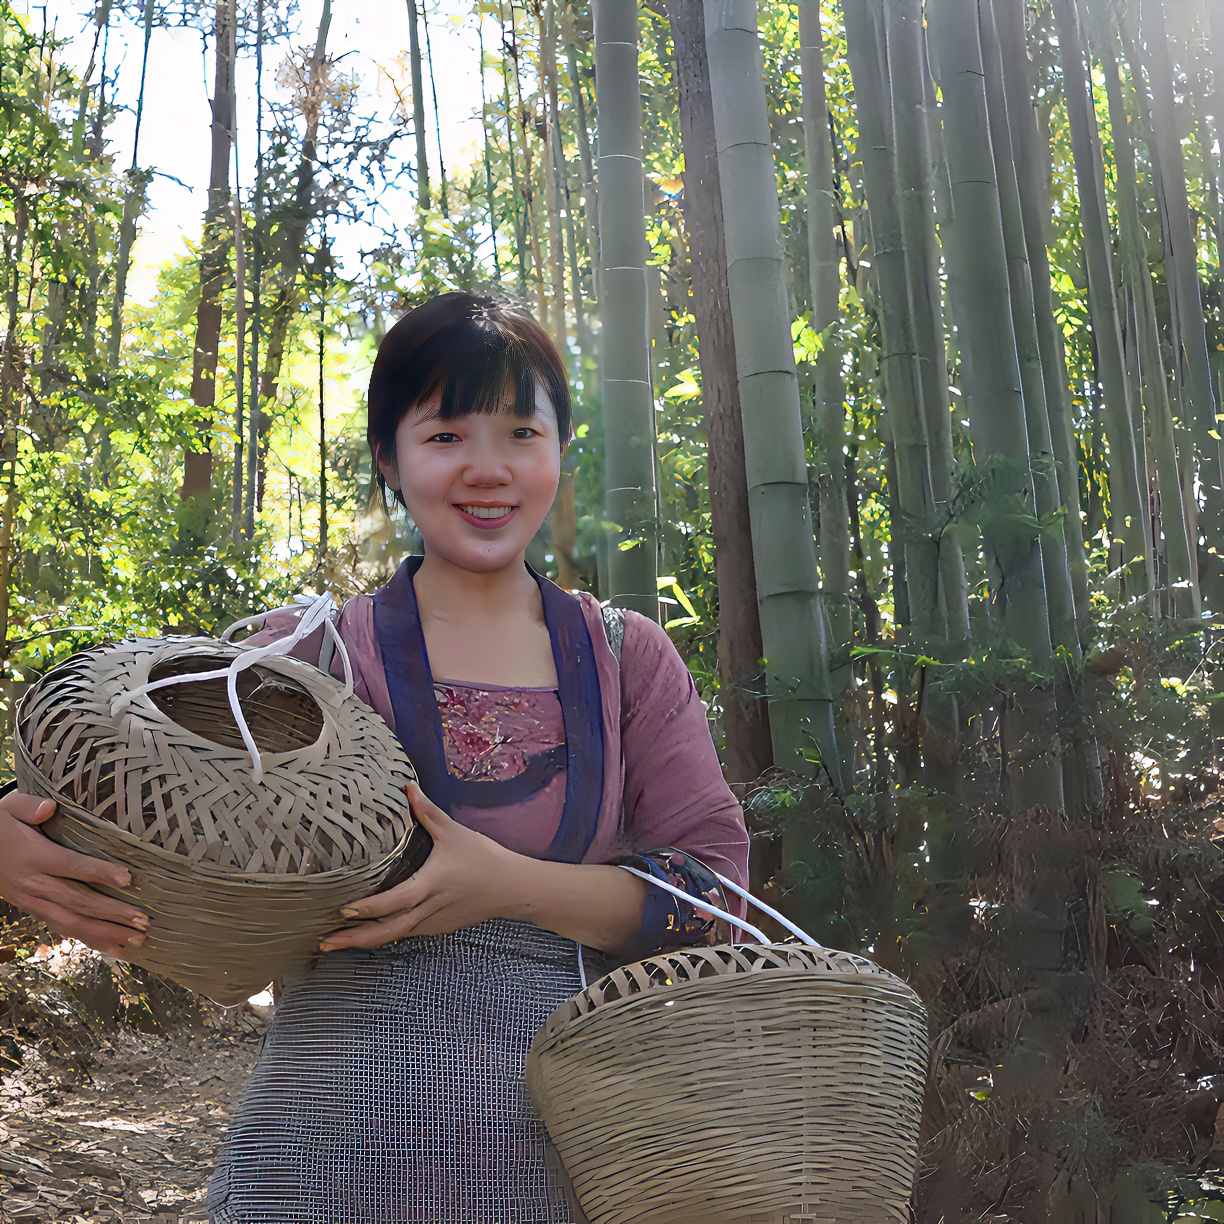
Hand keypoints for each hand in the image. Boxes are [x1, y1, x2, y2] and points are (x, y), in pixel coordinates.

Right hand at [0, 792, 148, 957]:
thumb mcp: (9, 808)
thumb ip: (29, 806)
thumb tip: (49, 808)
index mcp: (33, 856)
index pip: (71, 866)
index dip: (100, 873)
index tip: (129, 879)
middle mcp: (33, 883)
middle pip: (76, 901)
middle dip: (111, 913)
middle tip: (143, 921)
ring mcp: (31, 900)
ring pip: (70, 922)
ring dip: (104, 933)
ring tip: (136, 940)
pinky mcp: (31, 909)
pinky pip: (61, 927)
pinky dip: (88, 939)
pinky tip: (112, 947)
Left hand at [320, 782, 517, 950]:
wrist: (511, 888)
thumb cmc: (483, 857)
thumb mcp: (454, 832)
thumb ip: (427, 812)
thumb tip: (408, 786)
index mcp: (430, 885)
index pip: (395, 902)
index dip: (368, 909)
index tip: (343, 910)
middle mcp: (429, 909)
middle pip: (388, 931)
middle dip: (355, 939)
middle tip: (325, 943)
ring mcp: (434, 922)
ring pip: (395, 936)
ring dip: (366, 941)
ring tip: (337, 942)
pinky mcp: (439, 927)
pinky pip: (407, 933)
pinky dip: (385, 935)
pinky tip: (368, 934)